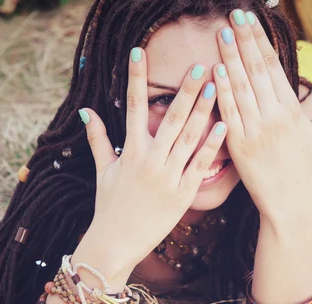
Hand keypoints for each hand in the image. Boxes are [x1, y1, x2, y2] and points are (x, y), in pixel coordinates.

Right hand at [77, 48, 226, 279]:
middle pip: (169, 118)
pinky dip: (212, 145)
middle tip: (199, 66)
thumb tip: (87, 111)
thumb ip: (98, 138)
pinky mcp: (183, 194)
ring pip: (188, 137)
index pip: (131, 107)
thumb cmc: (108, 206)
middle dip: (185, 91)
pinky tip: (224, 125)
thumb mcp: (102, 171)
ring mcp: (167, 177)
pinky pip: (200, 165)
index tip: (139, 52)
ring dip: (203, 111)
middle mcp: (149, 161)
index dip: (135, 78)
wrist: (116, 243)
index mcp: (130, 152)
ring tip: (216, 87)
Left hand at [213, 10, 311, 215]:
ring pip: (240, 88)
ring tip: (222, 35)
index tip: (250, 21)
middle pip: (256, 71)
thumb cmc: (304, 167)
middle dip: (244, 41)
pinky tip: (215, 70)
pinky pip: (229, 113)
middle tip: (233, 17)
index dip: (261, 42)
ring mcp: (255, 131)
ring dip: (230, 59)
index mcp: (292, 110)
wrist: (288, 202)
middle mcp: (274, 117)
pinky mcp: (238, 145)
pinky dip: (221, 91)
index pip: (273, 67)